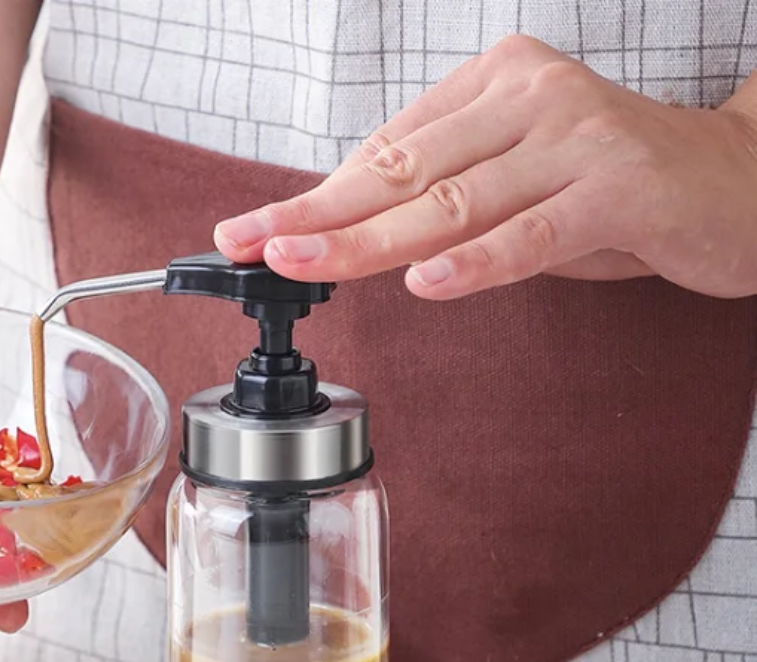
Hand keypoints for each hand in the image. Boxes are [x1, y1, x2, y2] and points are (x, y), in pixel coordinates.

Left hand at [214, 35, 756, 300]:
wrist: (736, 185)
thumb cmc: (611, 191)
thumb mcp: (513, 186)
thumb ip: (443, 201)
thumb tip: (347, 235)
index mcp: (494, 84)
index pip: (386, 152)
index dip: (314, 199)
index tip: (251, 234)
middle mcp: (530, 96)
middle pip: (403, 171)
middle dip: (318, 218)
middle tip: (253, 248)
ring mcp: (576, 135)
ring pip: (453, 200)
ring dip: (370, 241)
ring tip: (306, 266)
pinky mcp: (620, 185)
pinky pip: (532, 230)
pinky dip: (478, 261)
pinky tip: (425, 280)